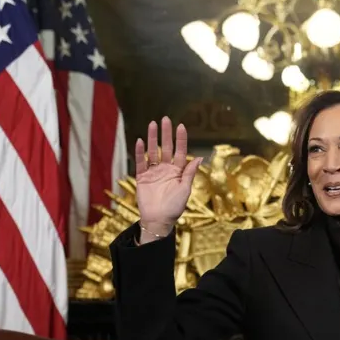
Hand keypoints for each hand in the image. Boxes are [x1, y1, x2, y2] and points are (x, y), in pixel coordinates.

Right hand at [134, 117, 202, 241]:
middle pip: (165, 148)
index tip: (180, 126)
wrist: (159, 220)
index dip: (180, 139)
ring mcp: (153, 172)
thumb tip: (199, 158)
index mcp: (178, 172)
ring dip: (152, 138)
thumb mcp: (185, 189)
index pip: (180, 151)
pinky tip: (140, 141)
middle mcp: (166, 169)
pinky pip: (141, 162)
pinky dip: (140, 152)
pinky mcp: (142, 177)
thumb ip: (189, 173)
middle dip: (166, 134)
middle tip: (165, 119)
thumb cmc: (174, 207)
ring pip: (153, 152)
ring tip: (152, 125)